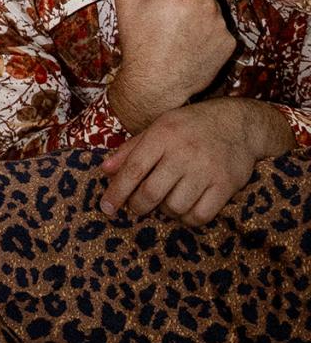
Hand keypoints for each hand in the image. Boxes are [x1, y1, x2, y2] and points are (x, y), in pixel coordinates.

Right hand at [94, 0, 247, 131]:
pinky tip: (190, 45)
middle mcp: (206, 5)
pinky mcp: (228, 44)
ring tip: (177, 33)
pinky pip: (220, 31)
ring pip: (212, 10)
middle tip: (170, 11)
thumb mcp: (126, 3)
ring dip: (200, 15)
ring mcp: (220, 25)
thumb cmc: (138, 40)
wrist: (154, 84)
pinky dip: (209, 35)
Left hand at [100, 98, 291, 225]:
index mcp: (162, 135)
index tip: (106, 208)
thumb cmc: (189, 127)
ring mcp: (206, 170)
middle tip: (137, 206)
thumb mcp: (158, 127)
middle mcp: (183, 153)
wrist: (238, 124)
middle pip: (151, 193)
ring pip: (175, 207)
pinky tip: (185, 208)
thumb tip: (105, 171)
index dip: (117, 192)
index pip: (133, 169)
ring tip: (165, 200)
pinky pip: (200, 216)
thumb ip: (130, 150)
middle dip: (138, 206)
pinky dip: (187, 218)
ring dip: (165, 211)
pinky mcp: (226, 185)